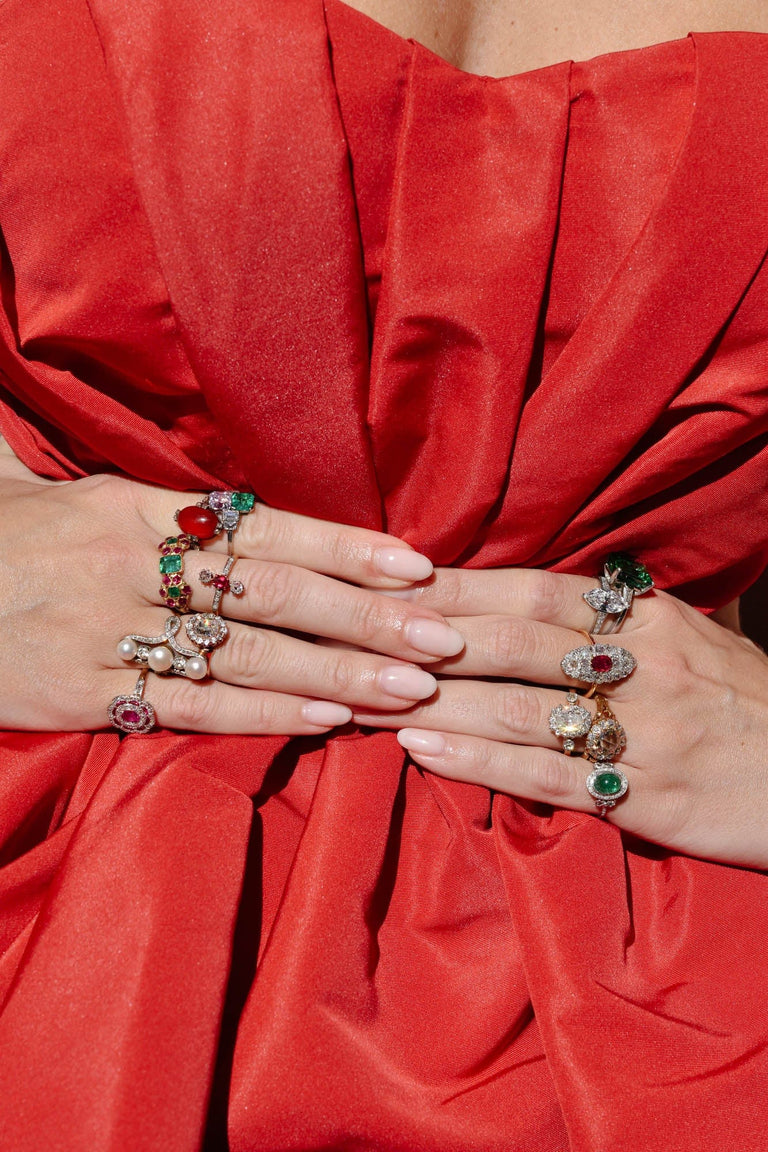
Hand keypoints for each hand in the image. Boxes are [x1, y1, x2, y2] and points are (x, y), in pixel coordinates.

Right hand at [0, 454, 464, 733]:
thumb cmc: (9, 539)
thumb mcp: (76, 496)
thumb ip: (161, 503)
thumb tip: (243, 503)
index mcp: (137, 506)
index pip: (264, 526)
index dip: (345, 547)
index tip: (416, 564)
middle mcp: (133, 563)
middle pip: (271, 590)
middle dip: (364, 614)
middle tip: (444, 634)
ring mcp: (109, 631)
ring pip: (244, 652)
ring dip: (337, 671)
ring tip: (412, 685)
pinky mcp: (86, 693)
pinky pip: (190, 707)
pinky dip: (264, 715)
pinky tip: (328, 721)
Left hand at [351, 567, 767, 868]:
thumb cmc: (750, 706)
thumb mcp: (699, 640)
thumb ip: (623, 618)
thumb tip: (550, 593)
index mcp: (650, 618)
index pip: (533, 591)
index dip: (457, 586)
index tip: (390, 582)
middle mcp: (641, 665)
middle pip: (512, 640)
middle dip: (425, 637)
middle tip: (350, 631)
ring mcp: (643, 732)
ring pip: (517, 707)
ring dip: (433, 700)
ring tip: (362, 692)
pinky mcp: (644, 798)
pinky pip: (544, 776)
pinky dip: (476, 761)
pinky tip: (420, 751)